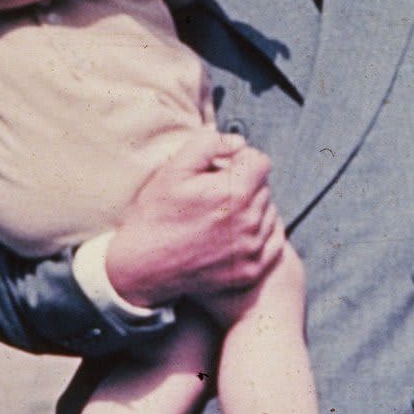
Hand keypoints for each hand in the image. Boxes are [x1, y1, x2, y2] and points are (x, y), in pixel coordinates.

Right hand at [106, 129, 285, 307]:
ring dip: (252, 209)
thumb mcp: (173, 169)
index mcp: (235, 192)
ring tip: (220, 216)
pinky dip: (259, 234)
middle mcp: (250, 221)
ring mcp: (252, 249)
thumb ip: (209, 144)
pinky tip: (234, 234)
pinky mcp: (251, 270)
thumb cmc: (156, 214)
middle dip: (244, 184)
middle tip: (213, 195)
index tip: (221, 170)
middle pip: (264, 187)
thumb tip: (240, 143)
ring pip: (269, 212)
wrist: (140, 267)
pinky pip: (273, 241)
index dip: (240, 161)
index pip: (260, 162)